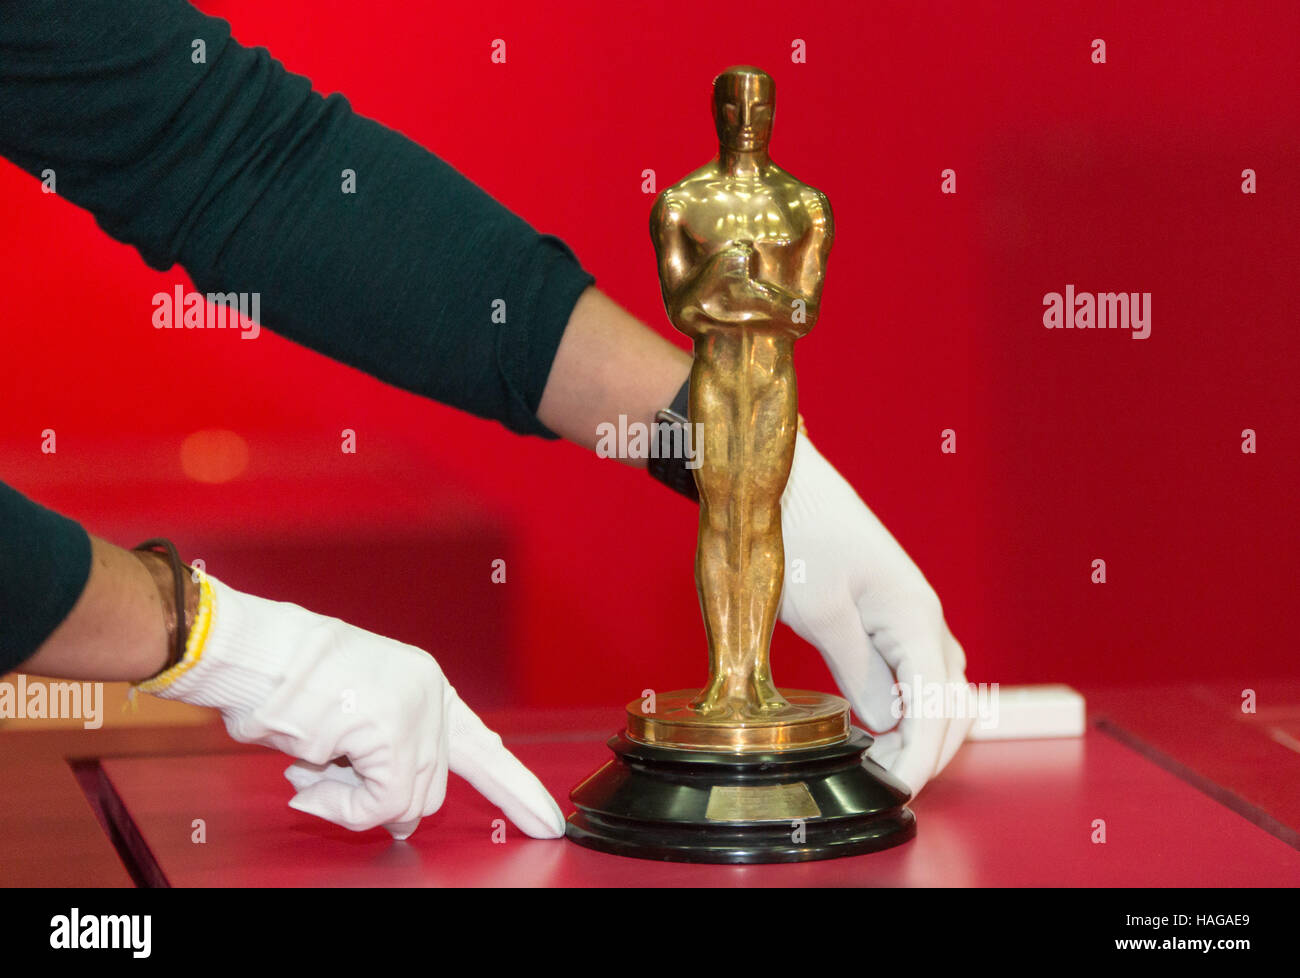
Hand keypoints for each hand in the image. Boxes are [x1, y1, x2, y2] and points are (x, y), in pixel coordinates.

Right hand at [144, 575, 564, 839]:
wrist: (248, 651)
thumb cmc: (282, 683)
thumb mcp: (349, 721)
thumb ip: (384, 763)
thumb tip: (404, 820)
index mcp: (423, 686)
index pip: (482, 746)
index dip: (514, 788)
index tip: (549, 820)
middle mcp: (428, 694)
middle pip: (432, 791)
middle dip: (377, 805)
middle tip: (324, 791)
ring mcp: (414, 709)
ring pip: (408, 802)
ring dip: (348, 804)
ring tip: (307, 772)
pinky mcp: (392, 727)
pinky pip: (380, 801)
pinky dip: (340, 805)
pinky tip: (308, 777)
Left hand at [778, 432, 971, 796]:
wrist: (784, 484)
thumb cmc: (798, 536)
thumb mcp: (821, 614)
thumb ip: (859, 673)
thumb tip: (888, 722)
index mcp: (917, 617)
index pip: (940, 708)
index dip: (922, 757)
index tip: (897, 791)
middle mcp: (927, 615)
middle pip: (954, 702)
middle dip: (931, 751)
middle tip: (890, 786)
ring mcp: (912, 611)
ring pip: (942, 685)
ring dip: (925, 728)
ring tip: (887, 762)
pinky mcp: (891, 609)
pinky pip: (917, 666)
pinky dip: (911, 702)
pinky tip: (883, 721)